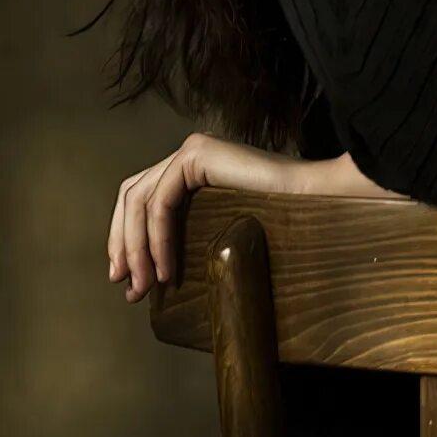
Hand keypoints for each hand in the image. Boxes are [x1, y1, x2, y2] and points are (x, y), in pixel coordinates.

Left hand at [106, 131, 350, 302]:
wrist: (313, 204)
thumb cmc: (279, 224)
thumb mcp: (219, 234)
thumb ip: (187, 241)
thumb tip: (143, 278)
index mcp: (192, 169)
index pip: (141, 199)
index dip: (125, 239)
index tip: (129, 282)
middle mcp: (187, 154)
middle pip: (132, 196)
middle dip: (123, 244)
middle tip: (128, 286)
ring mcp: (191, 150)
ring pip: (139, 198)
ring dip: (135, 246)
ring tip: (146, 285)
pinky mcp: (197, 154)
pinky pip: (160, 201)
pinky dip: (155, 238)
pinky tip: (166, 268)